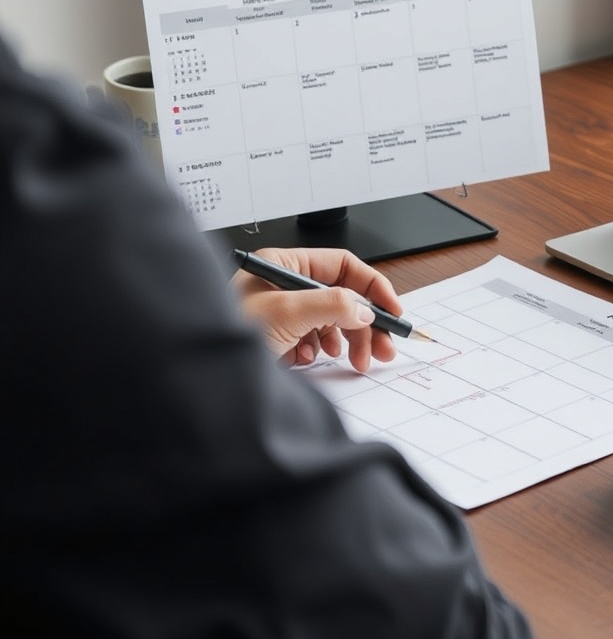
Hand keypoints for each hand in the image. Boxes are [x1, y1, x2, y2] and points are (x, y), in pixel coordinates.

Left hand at [232, 246, 401, 370]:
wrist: (194, 374)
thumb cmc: (223, 334)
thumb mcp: (285, 313)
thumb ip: (331, 305)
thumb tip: (363, 307)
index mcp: (283, 263)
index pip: (343, 265)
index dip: (373, 287)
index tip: (392, 311)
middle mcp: (284, 283)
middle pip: (342, 294)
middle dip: (365, 322)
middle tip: (382, 348)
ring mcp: (281, 310)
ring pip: (332, 319)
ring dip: (348, 340)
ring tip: (354, 361)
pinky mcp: (278, 335)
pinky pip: (314, 338)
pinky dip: (321, 350)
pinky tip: (312, 358)